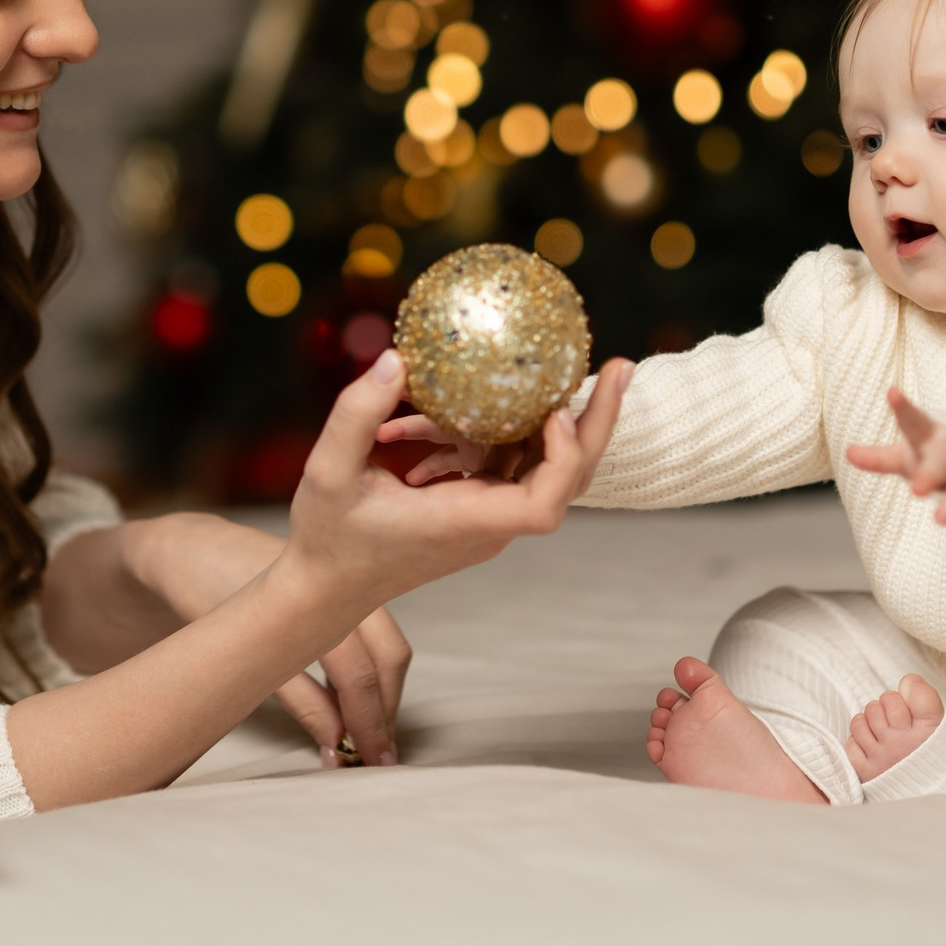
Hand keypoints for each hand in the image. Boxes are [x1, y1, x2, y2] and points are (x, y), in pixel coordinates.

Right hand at [124, 512, 414, 766]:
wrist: (188, 551)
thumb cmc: (255, 582)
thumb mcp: (305, 601)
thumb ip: (343, 636)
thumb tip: (372, 706)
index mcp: (350, 581)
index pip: (391, 649)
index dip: (393, 701)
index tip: (388, 738)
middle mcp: (334, 587)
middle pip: (380, 660)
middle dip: (381, 716)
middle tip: (378, 756)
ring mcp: (297, 603)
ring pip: (350, 671)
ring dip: (357, 722)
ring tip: (352, 755)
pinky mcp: (257, 623)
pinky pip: (299, 681)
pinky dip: (318, 718)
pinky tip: (325, 741)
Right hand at [286, 350, 632, 613]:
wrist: (323, 587)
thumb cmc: (326, 540)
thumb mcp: (327, 472)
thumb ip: (357, 413)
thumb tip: (397, 359)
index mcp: (465, 524)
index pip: (543, 505)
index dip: (564, 459)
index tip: (557, 411)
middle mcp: (488, 523)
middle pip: (565, 478)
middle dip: (595, 422)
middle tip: (622, 365)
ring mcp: (484, 516)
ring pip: (535, 462)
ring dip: (537, 415)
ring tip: (546, 364)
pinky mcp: (472, 505)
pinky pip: (496, 460)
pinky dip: (477, 431)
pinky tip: (415, 420)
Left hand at [845, 387, 945, 540]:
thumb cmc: (938, 456)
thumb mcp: (909, 456)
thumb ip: (881, 458)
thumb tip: (848, 453)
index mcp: (932, 436)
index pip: (914, 421)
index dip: (903, 408)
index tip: (891, 392)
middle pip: (944, 456)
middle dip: (931, 473)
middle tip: (915, 492)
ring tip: (940, 520)